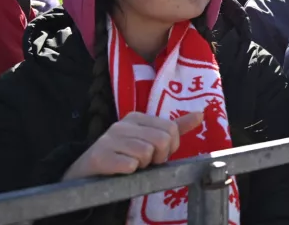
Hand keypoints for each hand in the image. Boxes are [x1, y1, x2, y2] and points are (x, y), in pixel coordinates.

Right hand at [62, 111, 203, 179]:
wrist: (87, 175)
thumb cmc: (123, 157)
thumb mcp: (149, 140)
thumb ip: (175, 128)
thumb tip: (201, 114)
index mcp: (137, 118)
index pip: (171, 129)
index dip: (169, 148)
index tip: (156, 155)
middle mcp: (123, 124)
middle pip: (161, 141)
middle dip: (157, 158)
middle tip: (143, 163)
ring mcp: (109, 139)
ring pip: (145, 154)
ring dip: (141, 166)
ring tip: (129, 166)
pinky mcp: (99, 156)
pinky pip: (129, 165)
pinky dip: (129, 172)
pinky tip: (119, 171)